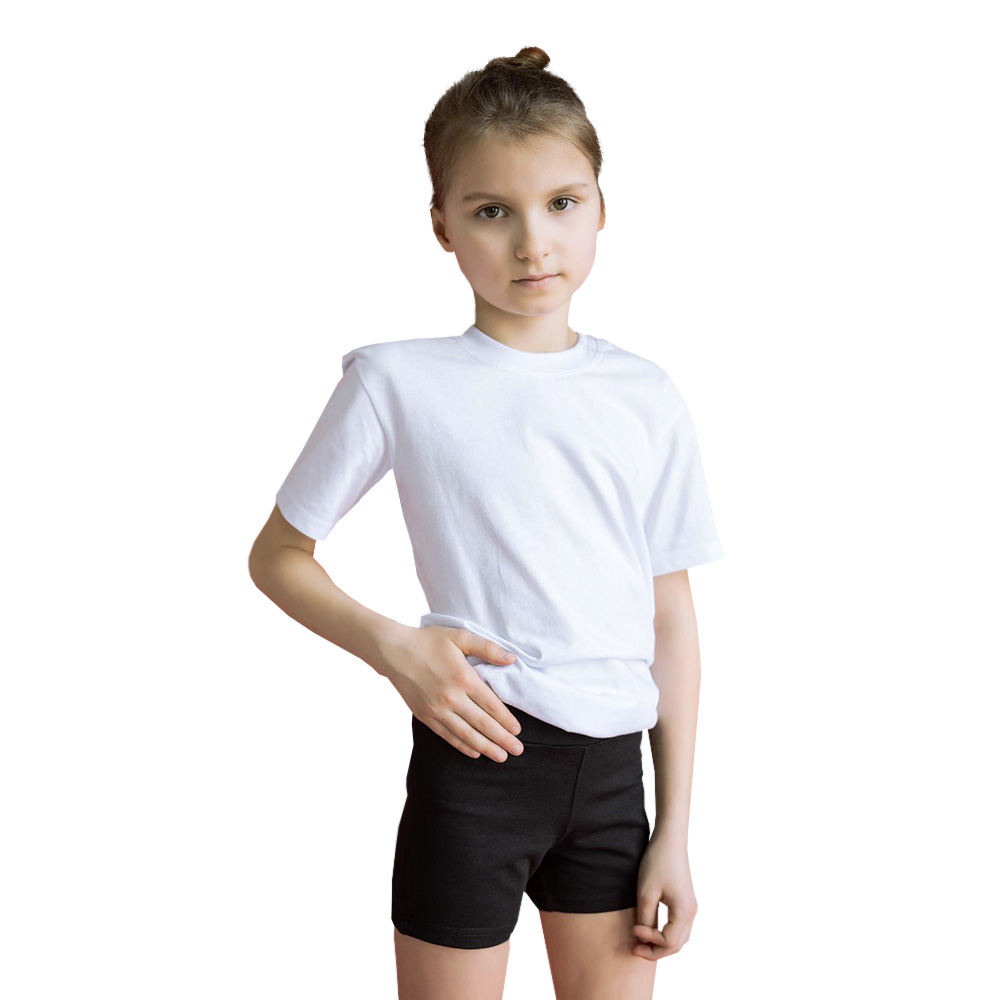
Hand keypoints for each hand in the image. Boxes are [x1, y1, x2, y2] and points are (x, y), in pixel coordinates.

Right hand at [379, 624, 523, 761]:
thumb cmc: (429, 641)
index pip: (492, 705)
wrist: (394, 652)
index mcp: (463, 678)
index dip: (506, 720)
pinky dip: (462, 746)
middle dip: (502, 739)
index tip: (518, 730)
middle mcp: (452, 697)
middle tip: (518, 750)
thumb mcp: (460, 636)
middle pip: (483, 724)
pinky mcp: (425, 716)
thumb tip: (512, 659)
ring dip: (486, 748)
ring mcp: (437, 709)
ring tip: (501, 757)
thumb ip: (487, 648)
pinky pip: (447, 735)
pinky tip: (475, 752)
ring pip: (466, 734)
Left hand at [631, 835, 697, 960]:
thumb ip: (645, 919)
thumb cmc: (657, 863)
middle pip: (676, 945)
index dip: (649, 941)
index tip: (633, 929)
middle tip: (634, 948)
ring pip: (679, 938)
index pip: (668, 942)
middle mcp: (692, 913)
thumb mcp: (646, 893)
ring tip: (640, 941)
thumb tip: (642, 938)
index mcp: (684, 912)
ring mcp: (690, 908)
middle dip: (655, 950)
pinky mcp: (685, 902)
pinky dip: (665, 934)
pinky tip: (649, 929)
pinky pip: (678, 927)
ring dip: (660, 943)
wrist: (669, 840)